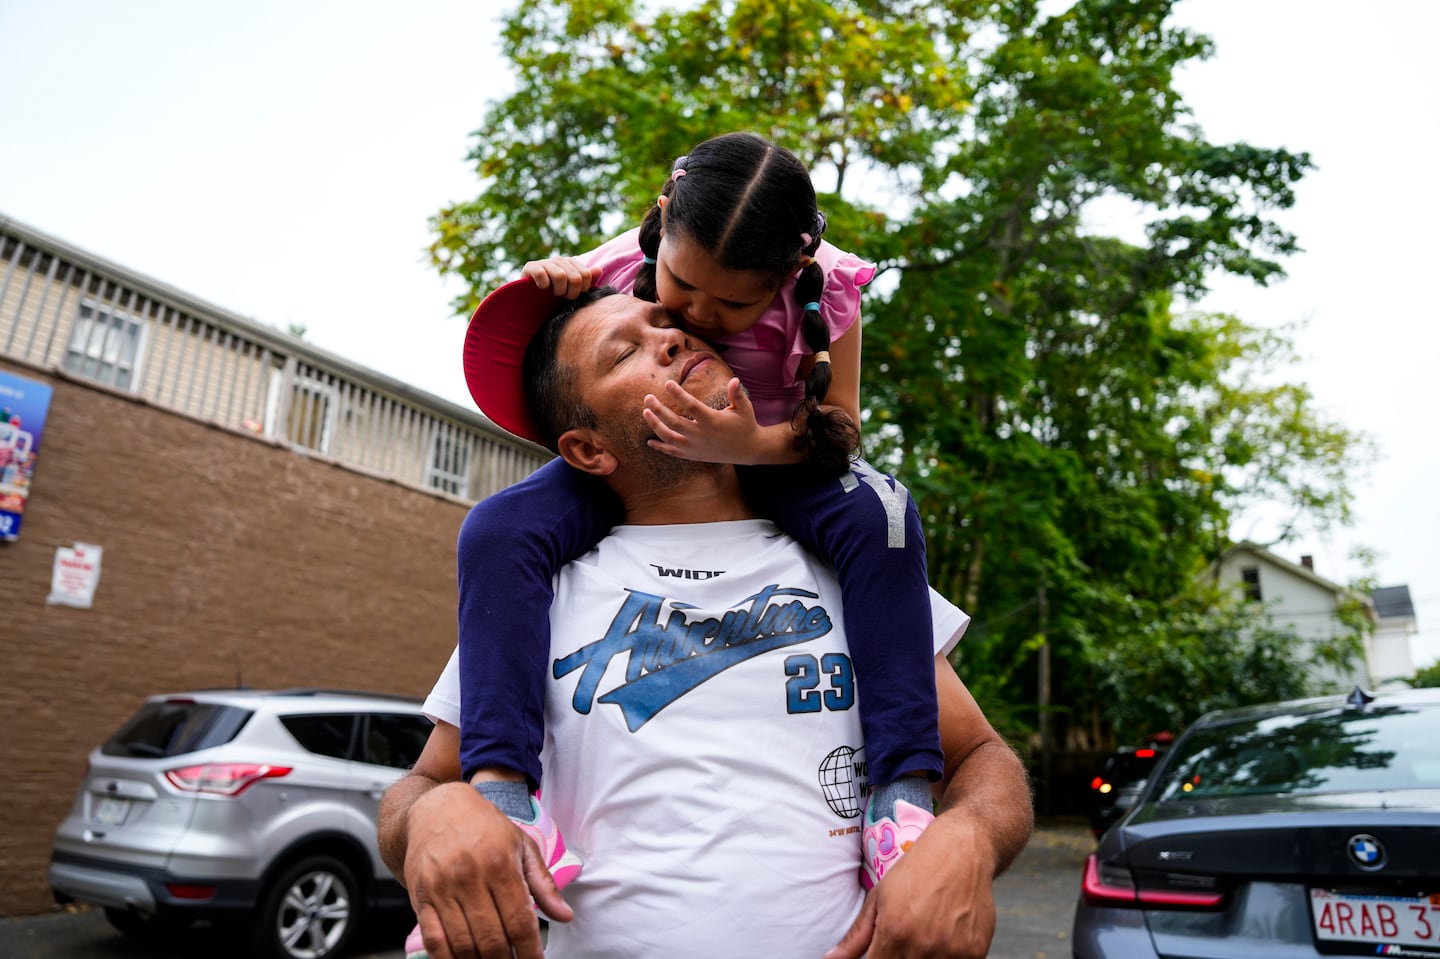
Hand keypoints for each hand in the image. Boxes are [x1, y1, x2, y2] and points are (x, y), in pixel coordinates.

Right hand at [404, 783, 572, 958]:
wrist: (436, 808)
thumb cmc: (483, 826)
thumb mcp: (521, 845)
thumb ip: (543, 883)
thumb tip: (565, 915)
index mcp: (500, 863)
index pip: (519, 921)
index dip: (530, 951)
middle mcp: (470, 876)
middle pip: (492, 939)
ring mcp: (442, 888)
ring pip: (464, 945)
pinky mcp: (420, 897)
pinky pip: (434, 940)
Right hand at [521, 257, 601, 297]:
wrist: (529, 297)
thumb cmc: (554, 294)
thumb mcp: (572, 289)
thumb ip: (587, 279)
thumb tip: (599, 270)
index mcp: (571, 263)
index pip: (586, 275)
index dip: (582, 290)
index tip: (574, 296)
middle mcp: (559, 260)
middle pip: (576, 278)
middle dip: (571, 293)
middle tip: (564, 297)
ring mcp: (545, 262)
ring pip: (560, 276)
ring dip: (558, 290)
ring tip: (554, 294)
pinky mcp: (530, 267)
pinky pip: (541, 274)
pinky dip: (543, 284)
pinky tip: (542, 288)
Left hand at [642, 377, 777, 464]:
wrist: (748, 450)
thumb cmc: (745, 425)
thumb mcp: (745, 408)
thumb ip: (737, 394)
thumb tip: (734, 380)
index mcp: (712, 421)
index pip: (691, 406)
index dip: (678, 394)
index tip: (668, 383)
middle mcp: (701, 435)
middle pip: (674, 422)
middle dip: (658, 410)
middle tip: (647, 397)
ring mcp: (695, 447)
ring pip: (670, 438)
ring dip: (655, 425)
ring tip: (645, 412)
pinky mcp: (693, 455)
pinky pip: (673, 452)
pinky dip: (660, 447)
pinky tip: (649, 441)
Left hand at [825, 815, 997, 958]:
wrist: (962, 852)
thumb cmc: (916, 871)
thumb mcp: (880, 898)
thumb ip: (857, 936)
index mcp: (895, 932)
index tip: (880, 953)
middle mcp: (923, 945)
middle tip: (903, 941)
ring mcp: (952, 951)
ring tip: (924, 936)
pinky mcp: (975, 952)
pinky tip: (944, 940)